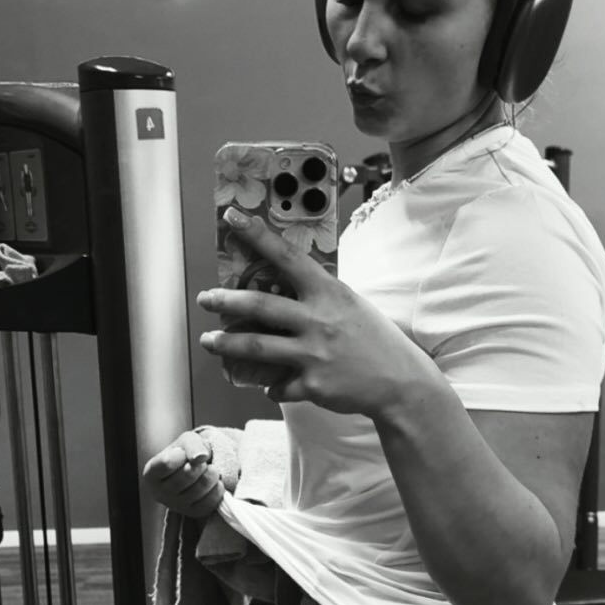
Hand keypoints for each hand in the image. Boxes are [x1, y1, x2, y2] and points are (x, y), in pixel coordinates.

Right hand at [142, 430, 223, 518]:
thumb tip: (200, 457)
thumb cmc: (186, 454)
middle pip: (186, 475)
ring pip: (199, 489)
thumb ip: (191, 445)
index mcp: (151, 474)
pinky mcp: (193, 512)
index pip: (167, 463)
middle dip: (199, 464)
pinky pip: (210, 501)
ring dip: (212, 474)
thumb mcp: (186, 441)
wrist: (197, 468)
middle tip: (201, 462)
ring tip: (211, 469)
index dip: (181, 454)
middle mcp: (160, 493)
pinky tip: (215, 482)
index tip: (183, 452)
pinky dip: (217, 488)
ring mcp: (177, 506)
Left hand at [197, 207, 440, 418]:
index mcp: (328, 293)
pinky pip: (278, 385)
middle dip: (225, 301)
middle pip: (260, 305)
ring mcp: (314, 354)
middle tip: (205, 298)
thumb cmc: (374, 340)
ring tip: (209, 340)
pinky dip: (271, 385)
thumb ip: (318, 297)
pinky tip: (271, 384)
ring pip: (256, 346)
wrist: (400, 382)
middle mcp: (318, 320)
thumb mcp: (350, 305)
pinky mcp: (312, 385)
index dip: (257, 236)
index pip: (287, 257)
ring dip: (226, 344)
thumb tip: (282, 289)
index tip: (231, 218)